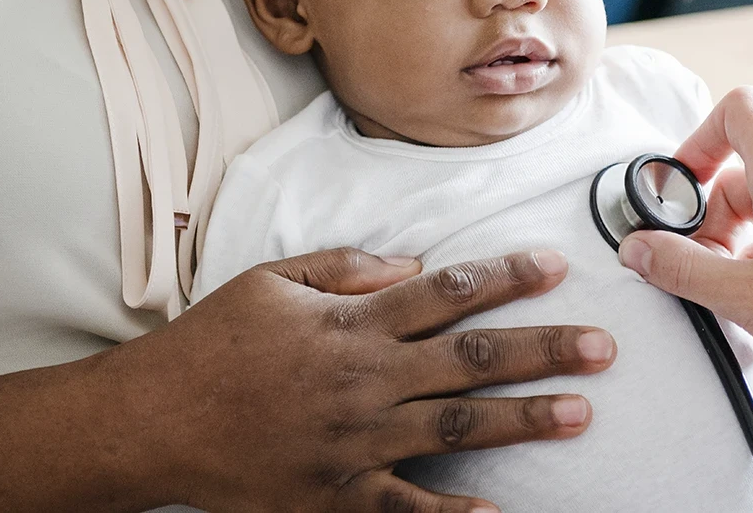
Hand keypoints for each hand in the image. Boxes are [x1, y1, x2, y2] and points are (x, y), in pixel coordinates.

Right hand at [0, 249, 615, 511]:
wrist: (148, 421)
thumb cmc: (210, 344)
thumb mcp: (272, 282)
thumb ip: (346, 267)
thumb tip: (414, 264)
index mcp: (350, 323)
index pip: (446, 291)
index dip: (505, 277)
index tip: (557, 268)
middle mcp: (364, 380)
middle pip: (472, 359)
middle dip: (544, 349)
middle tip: (604, 347)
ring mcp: (353, 442)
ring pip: (456, 425)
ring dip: (523, 419)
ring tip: (579, 412)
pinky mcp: (334, 495)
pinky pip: (405, 509)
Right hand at [617, 87, 752, 386]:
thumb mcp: (745, 296)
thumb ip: (682, 268)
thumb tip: (637, 249)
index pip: (738, 110)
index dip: (697, 140)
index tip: (678, 191)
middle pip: (740, 177)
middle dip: (710, 227)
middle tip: (702, 274)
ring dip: (738, 255)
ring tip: (738, 306)